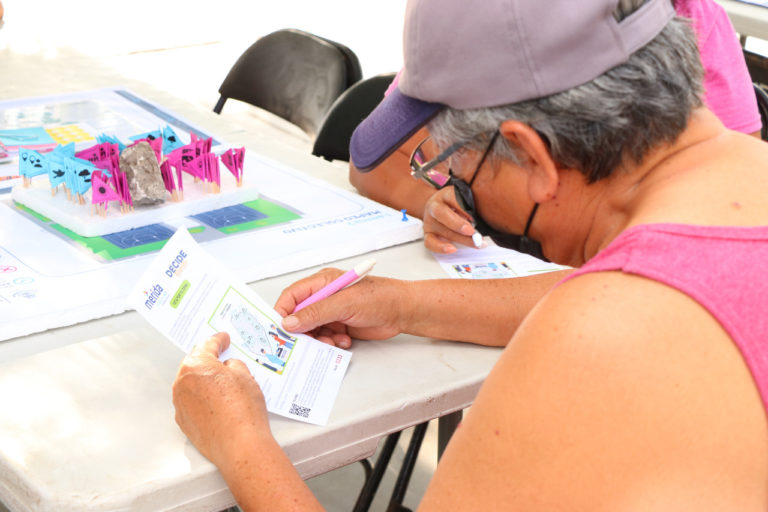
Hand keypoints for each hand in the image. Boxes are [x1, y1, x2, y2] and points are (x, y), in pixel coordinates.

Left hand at [172, 332, 269, 466]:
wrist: (239, 445)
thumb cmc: (242, 410)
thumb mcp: (245, 376)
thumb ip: (233, 365)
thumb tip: (227, 368)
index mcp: (196, 366)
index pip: (207, 346)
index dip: (218, 340)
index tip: (222, 338)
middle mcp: (182, 384)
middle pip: (195, 365)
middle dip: (209, 360)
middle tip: (222, 356)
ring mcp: (181, 404)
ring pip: (192, 385)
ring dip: (205, 381)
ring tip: (224, 383)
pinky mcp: (184, 422)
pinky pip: (192, 403)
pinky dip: (203, 399)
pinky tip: (219, 403)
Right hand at [274, 269, 407, 347]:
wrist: (403, 311)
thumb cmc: (379, 298)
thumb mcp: (344, 304)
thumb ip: (315, 313)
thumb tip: (289, 322)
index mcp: (322, 283)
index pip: (292, 296)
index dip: (282, 311)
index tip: (279, 329)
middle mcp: (324, 297)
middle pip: (299, 316)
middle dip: (302, 331)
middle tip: (305, 343)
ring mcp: (332, 312)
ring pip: (312, 330)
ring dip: (319, 339)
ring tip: (332, 340)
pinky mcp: (341, 325)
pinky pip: (325, 337)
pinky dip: (331, 342)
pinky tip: (344, 340)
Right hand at [423, 185, 482, 252]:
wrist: (439, 207)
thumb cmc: (456, 204)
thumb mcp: (464, 198)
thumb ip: (473, 204)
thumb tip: (488, 215)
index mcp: (445, 194)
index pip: (452, 198)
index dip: (463, 208)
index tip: (474, 217)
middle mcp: (434, 206)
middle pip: (443, 214)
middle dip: (459, 225)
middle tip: (473, 232)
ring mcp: (430, 221)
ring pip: (443, 230)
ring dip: (461, 239)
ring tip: (476, 244)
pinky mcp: (428, 233)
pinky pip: (430, 242)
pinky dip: (440, 247)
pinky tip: (452, 249)